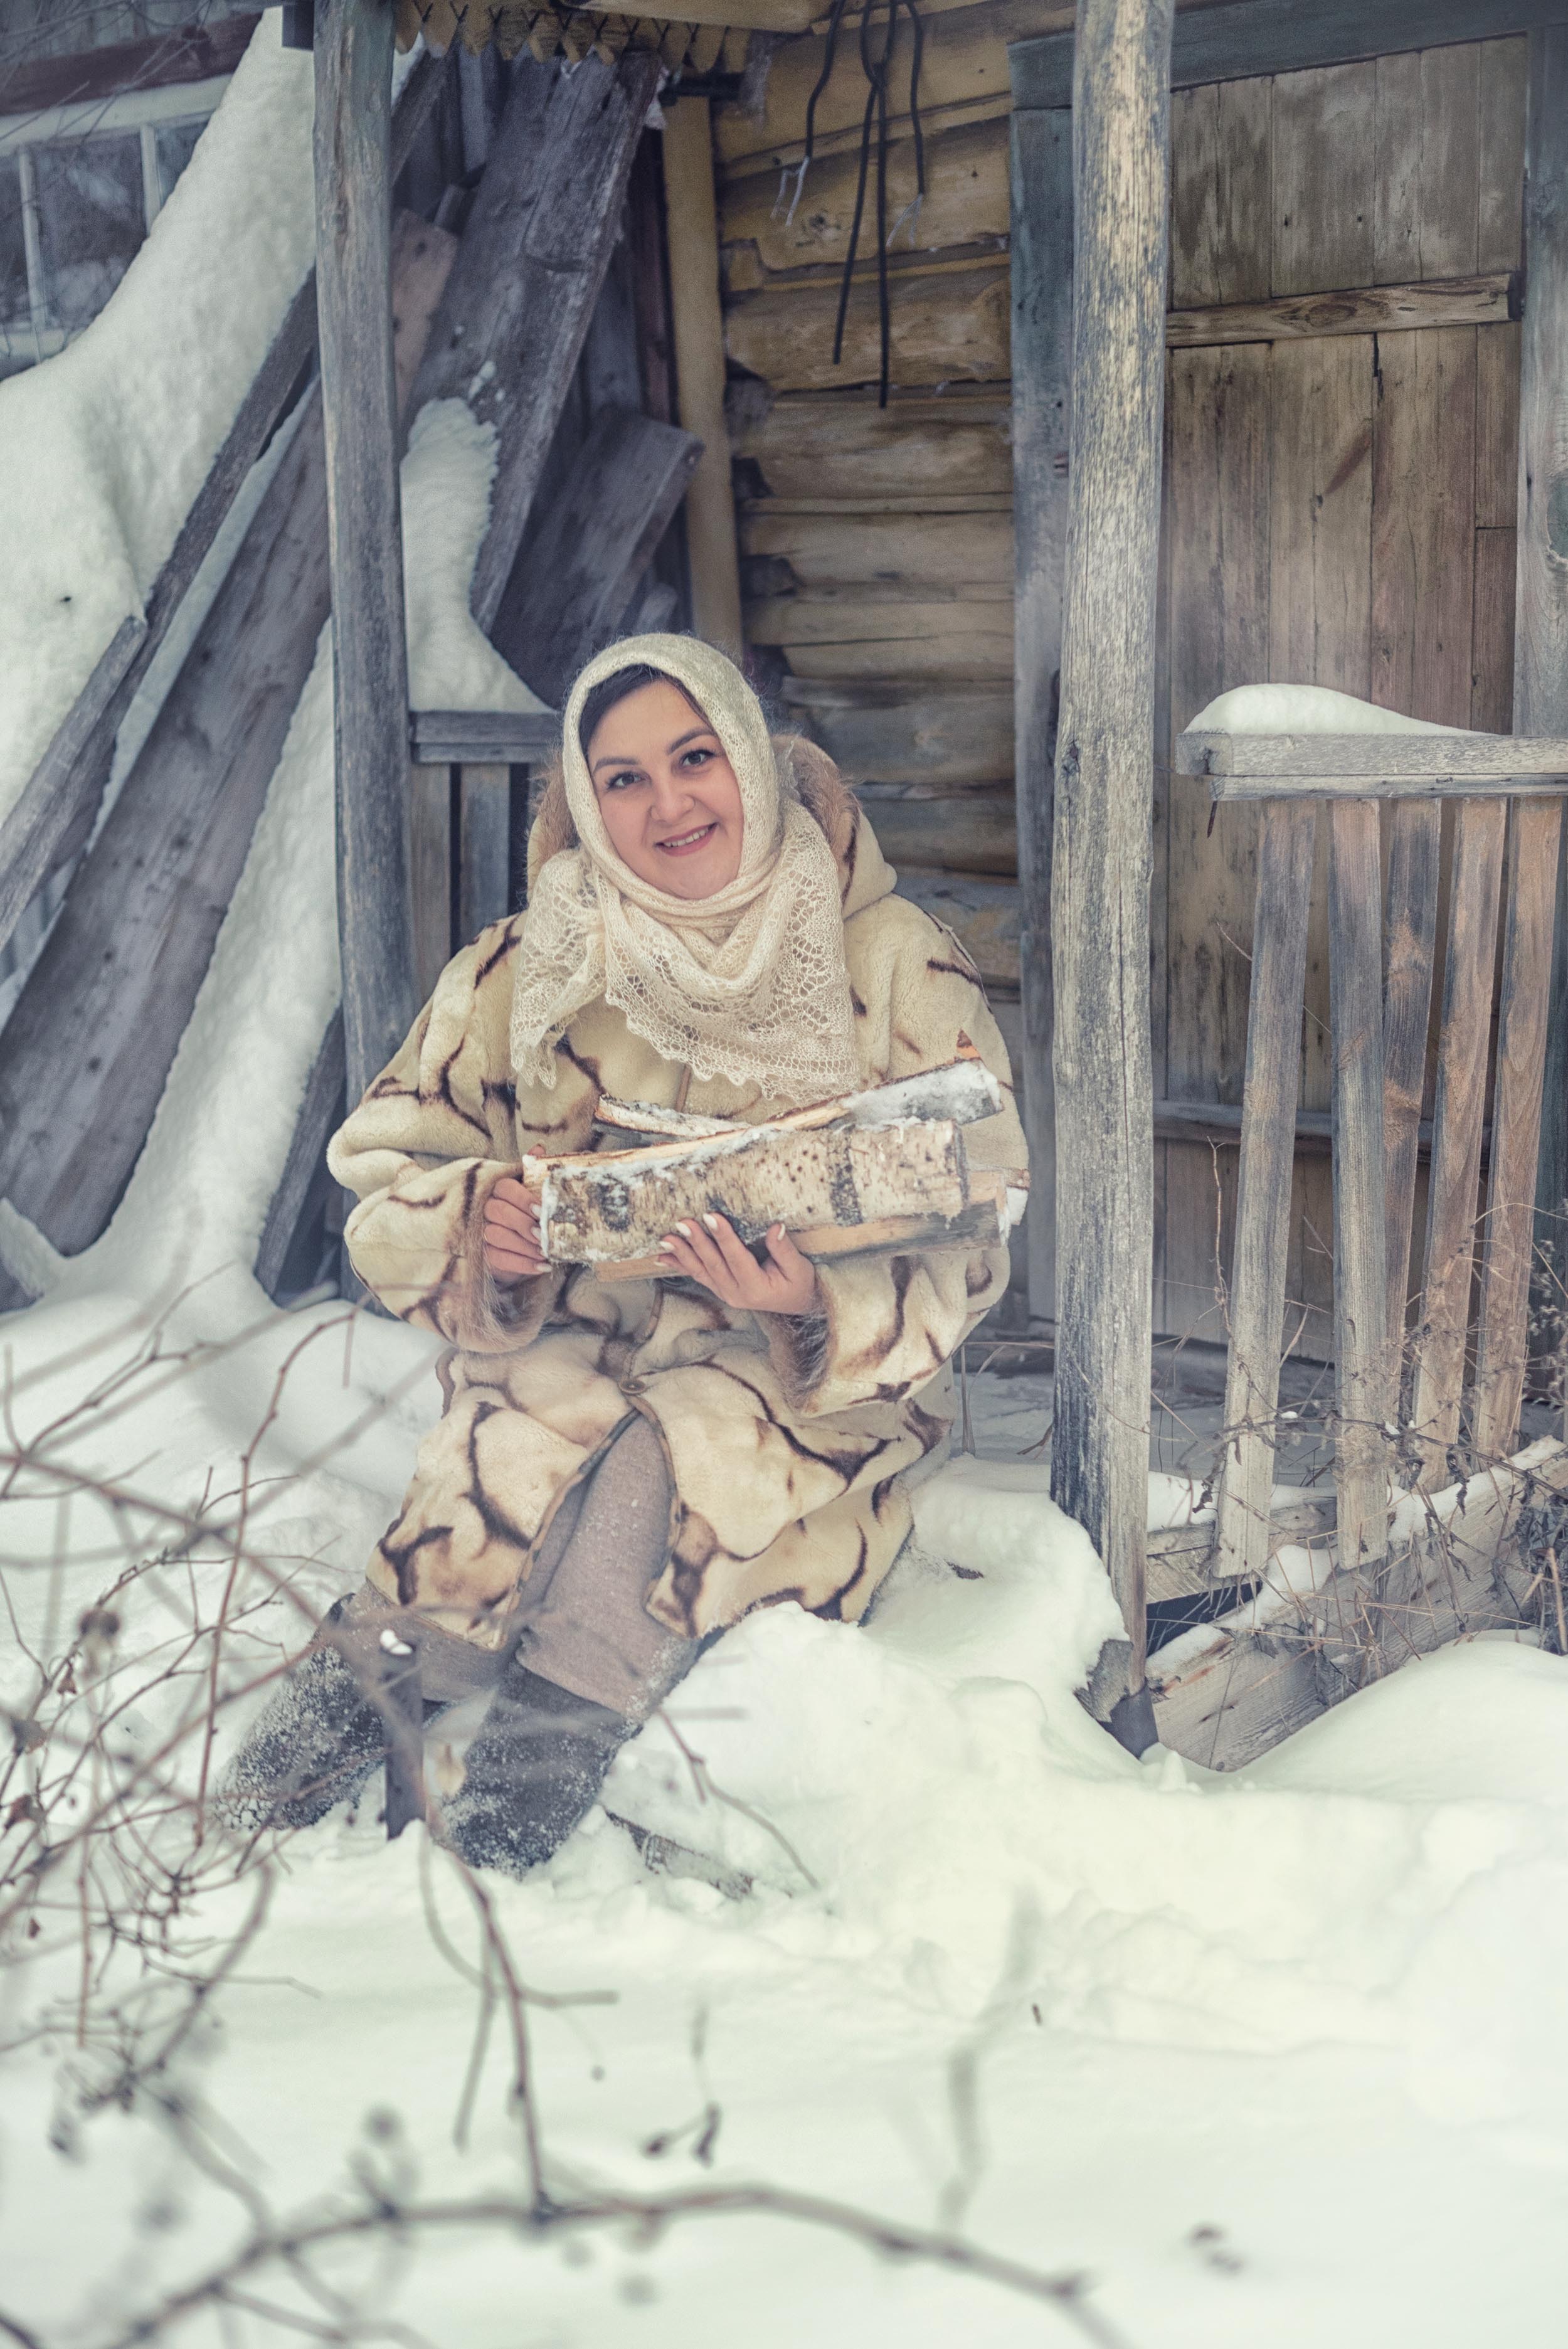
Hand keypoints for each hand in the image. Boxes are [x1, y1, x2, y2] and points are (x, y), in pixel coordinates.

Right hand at [483, 1177, 546, 1281]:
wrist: (527, 1248)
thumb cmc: (537, 1220)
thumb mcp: (542, 1208)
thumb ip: (547, 1203)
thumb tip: (561, 1205)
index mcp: (501, 1191)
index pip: (506, 1188)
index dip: (523, 1199)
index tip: (541, 1212)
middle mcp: (489, 1208)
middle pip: (498, 1211)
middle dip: (523, 1224)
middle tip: (542, 1235)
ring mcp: (484, 1231)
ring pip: (496, 1235)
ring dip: (523, 1245)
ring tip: (544, 1253)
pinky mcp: (486, 1253)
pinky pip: (499, 1258)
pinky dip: (522, 1263)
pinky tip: (541, 1267)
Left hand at [657, 1214, 820, 1316]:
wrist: (796, 1304)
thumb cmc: (798, 1283)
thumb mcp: (799, 1268)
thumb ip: (785, 1249)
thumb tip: (776, 1227)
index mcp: (756, 1288)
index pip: (737, 1258)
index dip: (724, 1237)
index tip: (711, 1216)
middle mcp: (736, 1294)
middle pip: (713, 1265)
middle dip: (696, 1242)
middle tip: (683, 1222)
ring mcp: (725, 1293)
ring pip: (701, 1271)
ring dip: (682, 1254)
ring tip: (665, 1239)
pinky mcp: (720, 1289)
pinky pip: (698, 1275)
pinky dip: (680, 1265)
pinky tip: (661, 1257)